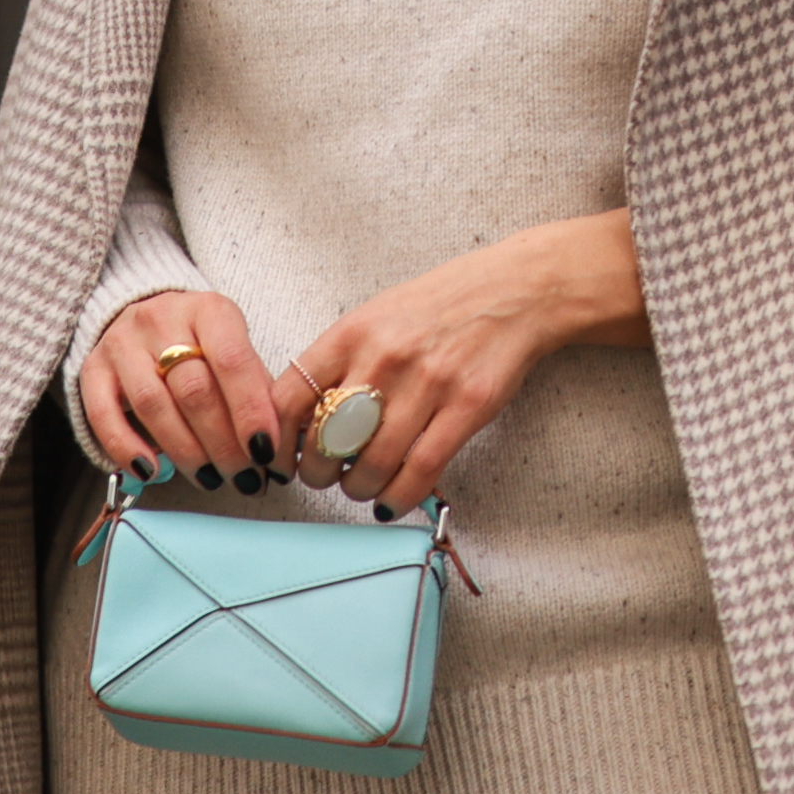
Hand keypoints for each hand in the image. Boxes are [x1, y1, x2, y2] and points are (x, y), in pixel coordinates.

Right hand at [74, 287, 273, 475]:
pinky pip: (103, 414)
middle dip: (223, 441)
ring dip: (185, 451)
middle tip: (244, 476)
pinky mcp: (92, 368)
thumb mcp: (235, 351)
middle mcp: (161, 318)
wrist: (145, 317)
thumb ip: (256, 391)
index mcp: (208, 310)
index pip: (232, 360)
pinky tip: (152, 472)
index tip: (266, 450)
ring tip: (211, 479)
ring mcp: (121, 342)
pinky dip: (127, 448)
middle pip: (193, 388)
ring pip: (153, 404)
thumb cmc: (202, 346)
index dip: (250, 409)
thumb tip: (284, 447)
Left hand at [267, 211, 642, 503]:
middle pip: (327, 439)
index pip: (290, 398)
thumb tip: (305, 418)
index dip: (279, 440)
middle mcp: (383, 358)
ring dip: (359, 488)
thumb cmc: (440, 307)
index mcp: (352, 333)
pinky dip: (399, 496)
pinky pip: (421, 469)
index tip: (282, 458)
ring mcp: (427, 384)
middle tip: (326, 477)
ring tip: (362, 488)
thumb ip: (341, 361)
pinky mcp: (467, 407)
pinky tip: (391, 501)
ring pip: (373, 463)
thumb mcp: (377, 317)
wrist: (513, 291)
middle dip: (320, 472)